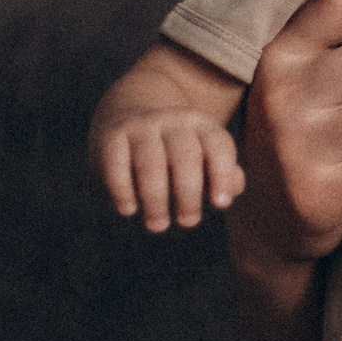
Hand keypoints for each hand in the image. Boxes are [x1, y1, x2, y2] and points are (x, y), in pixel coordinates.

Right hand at [94, 107, 242, 231]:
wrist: (127, 115)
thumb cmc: (176, 151)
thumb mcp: (204, 156)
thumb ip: (224, 175)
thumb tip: (229, 193)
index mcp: (202, 126)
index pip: (219, 145)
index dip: (223, 174)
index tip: (220, 204)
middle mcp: (174, 122)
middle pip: (186, 155)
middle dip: (189, 192)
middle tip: (188, 222)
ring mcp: (141, 128)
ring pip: (150, 161)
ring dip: (156, 197)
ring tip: (158, 225)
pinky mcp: (111, 137)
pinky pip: (116, 162)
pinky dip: (122, 188)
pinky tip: (129, 210)